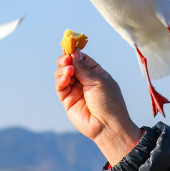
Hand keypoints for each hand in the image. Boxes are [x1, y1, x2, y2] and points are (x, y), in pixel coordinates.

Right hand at [55, 50, 142, 164]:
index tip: (69, 44)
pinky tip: (66, 75)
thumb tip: (73, 52)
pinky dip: (61, 79)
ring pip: (63, 74)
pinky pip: (60, 87)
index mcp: (96, 74)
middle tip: (66, 57)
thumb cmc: (109, 102)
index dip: (75, 52)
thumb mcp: (98, 81)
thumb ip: (83, 67)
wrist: (108, 126)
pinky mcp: (67, 100)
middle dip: (66, 59)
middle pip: (70, 65)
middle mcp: (84, 81)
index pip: (82, 58)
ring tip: (68, 68)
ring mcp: (75, 90)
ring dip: (63, 68)